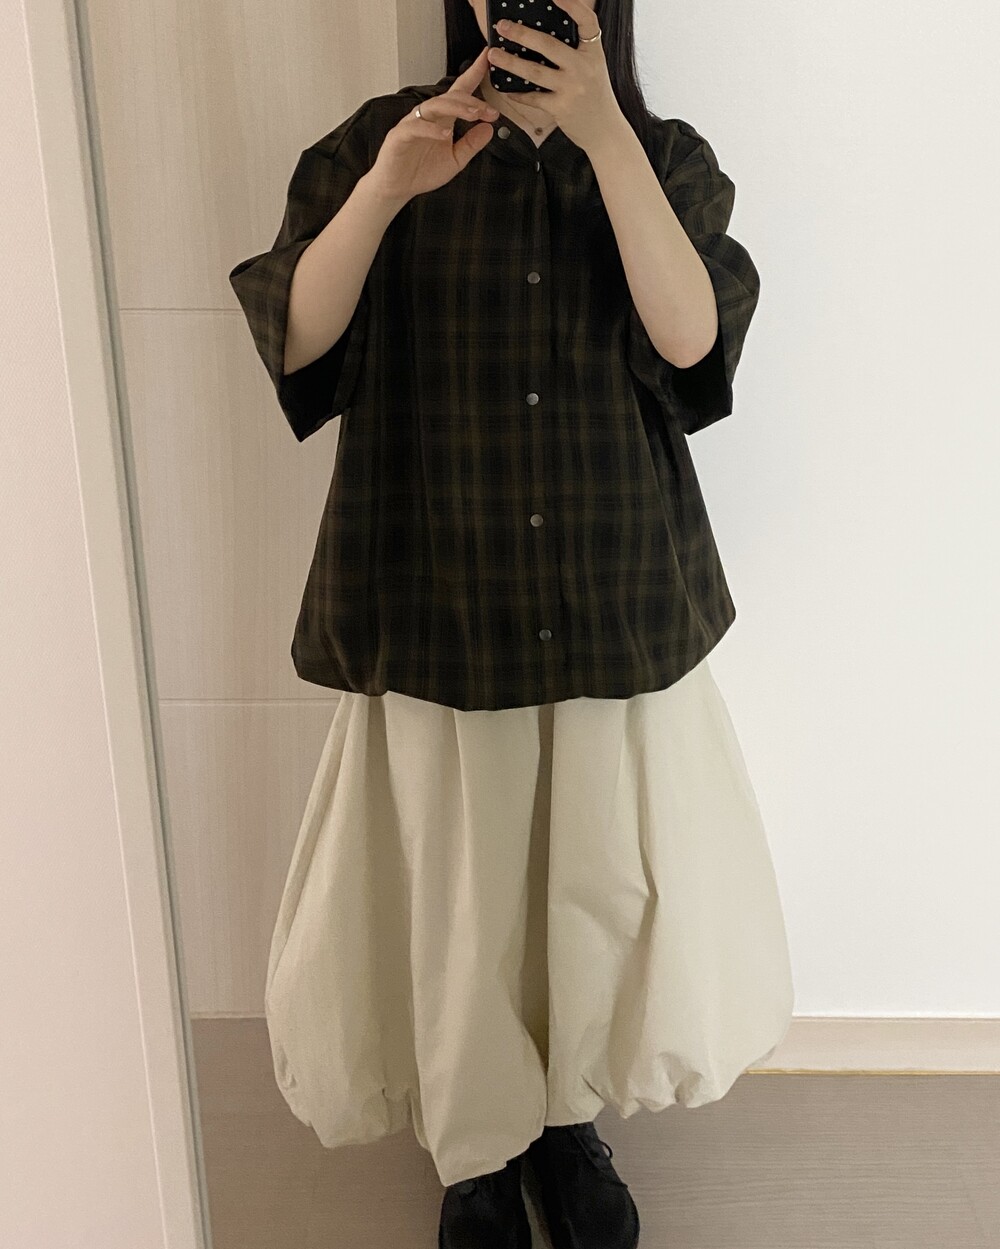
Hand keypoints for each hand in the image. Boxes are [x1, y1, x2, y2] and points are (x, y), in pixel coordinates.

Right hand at [367, 48, 498, 203]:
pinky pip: (415, 127)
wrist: (397, 189)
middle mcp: (428, 117)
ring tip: (474, 114)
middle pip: (450, 98)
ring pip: (434, 106)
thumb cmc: (421, 172)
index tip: (487, 60)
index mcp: (442, 119)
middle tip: (490, 111)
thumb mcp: (455, 160)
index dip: (473, 74)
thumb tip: (489, 128)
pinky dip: (431, 130)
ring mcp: (412, 124)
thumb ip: (471, 144)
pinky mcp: (399, 136)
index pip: (459, 92)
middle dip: (472, 101)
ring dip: (456, 108)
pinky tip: (445, 135)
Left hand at [486, 0, 625, 152]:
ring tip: (494, 55)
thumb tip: (544, 36)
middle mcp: (583, 68)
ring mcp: (572, 89)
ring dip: (510, 62)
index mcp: (593, 53)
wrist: (605, 131)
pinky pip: (533, 98)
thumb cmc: (596, 97)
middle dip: (522, 33)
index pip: (587, 22)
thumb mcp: (593, 68)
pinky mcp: (561, 108)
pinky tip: (505, 88)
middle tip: (502, 26)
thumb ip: (576, 52)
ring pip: (534, 72)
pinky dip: (517, 93)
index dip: (572, 5)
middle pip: (549, 45)